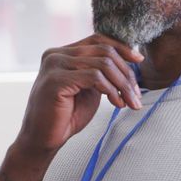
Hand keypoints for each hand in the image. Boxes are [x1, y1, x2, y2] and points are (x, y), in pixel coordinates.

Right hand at [0, 34, 143, 180]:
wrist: (42, 140)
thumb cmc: (65, 116)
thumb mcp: (88, 88)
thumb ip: (100, 72)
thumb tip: (128, 60)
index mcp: (62, 53)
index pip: (98, 39)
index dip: (121, 48)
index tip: (138, 60)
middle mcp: (56, 54)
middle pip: (104, 51)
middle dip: (126, 72)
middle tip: (137, 95)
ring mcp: (54, 65)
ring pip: (102, 64)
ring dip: (122, 84)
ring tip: (130, 102)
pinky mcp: (56, 80)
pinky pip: (94, 77)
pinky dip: (111, 90)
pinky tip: (117, 103)